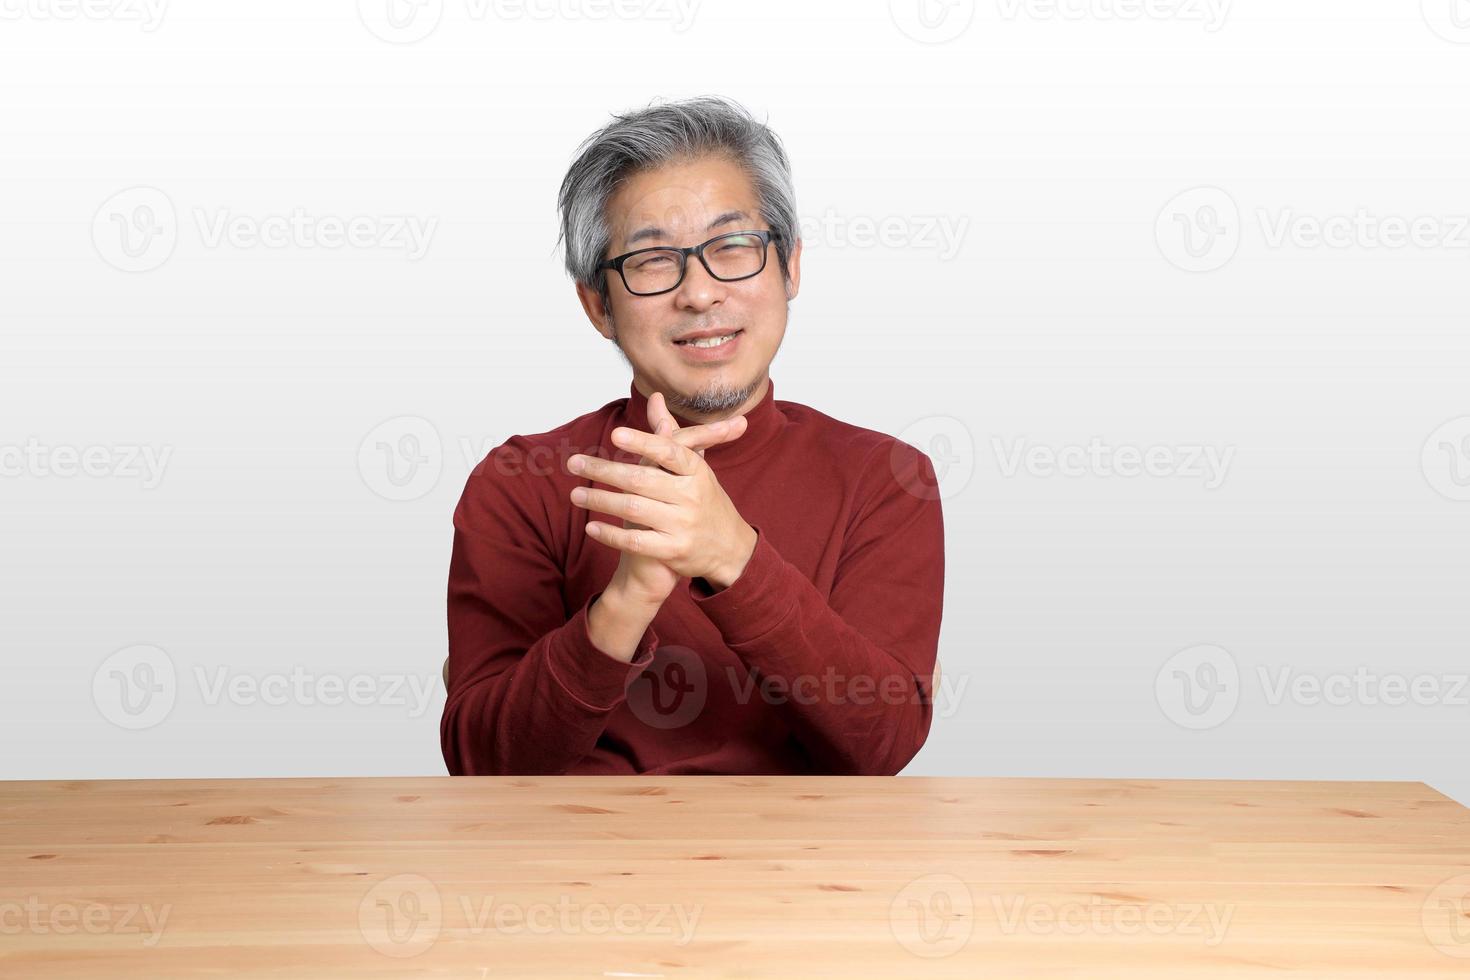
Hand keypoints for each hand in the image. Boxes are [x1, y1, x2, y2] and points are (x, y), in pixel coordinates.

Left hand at [566, 403, 758, 590]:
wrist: (730, 549)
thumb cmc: (704, 500)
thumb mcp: (693, 467)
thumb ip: (669, 435)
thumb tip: (654, 398)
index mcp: (696, 471)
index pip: (670, 452)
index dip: (643, 442)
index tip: (615, 434)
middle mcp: (691, 496)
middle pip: (641, 480)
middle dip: (604, 470)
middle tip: (574, 463)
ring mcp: (683, 525)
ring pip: (634, 509)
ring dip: (600, 500)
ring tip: (576, 494)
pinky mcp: (674, 551)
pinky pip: (636, 542)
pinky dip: (611, 534)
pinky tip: (591, 526)